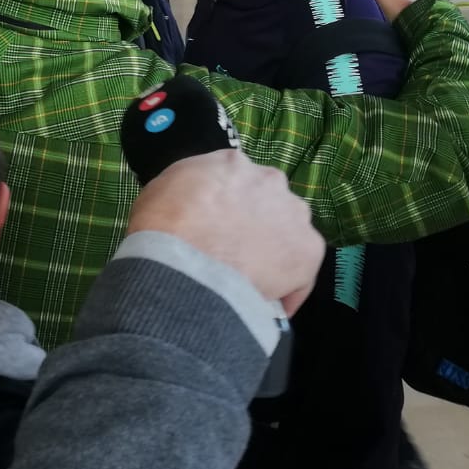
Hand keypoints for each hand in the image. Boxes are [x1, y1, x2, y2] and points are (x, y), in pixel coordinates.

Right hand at [128, 150, 323, 315]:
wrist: (183, 265)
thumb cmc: (161, 226)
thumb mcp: (159, 191)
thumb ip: (186, 191)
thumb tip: (192, 205)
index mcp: (232, 163)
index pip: (236, 181)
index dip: (226, 206)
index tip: (216, 225)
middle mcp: (270, 180)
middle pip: (266, 202)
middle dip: (254, 223)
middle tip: (232, 251)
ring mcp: (294, 214)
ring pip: (287, 233)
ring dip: (274, 251)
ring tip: (251, 280)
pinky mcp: (309, 251)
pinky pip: (299, 274)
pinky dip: (286, 290)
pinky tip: (266, 305)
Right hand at [349, 0, 418, 20]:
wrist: (424, 29)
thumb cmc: (401, 8)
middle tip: (356, 6)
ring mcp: (409, 10)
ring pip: (389, 7)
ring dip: (379, 10)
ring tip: (366, 17)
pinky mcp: (410, 24)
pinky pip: (394, 18)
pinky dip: (386, 20)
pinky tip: (380, 26)